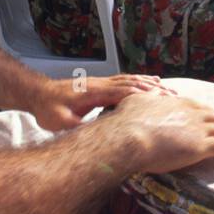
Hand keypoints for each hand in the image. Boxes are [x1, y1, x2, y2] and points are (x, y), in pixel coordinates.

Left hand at [32, 73, 167, 131]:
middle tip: (175, 97)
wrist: (39, 94)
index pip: (124, 91)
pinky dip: (141, 81)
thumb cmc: (49, 109)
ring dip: (151, 84)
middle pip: (133, 83)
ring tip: (170, 90)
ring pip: (131, 80)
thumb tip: (94, 133)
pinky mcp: (101, 85)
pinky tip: (151, 82)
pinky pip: (125, 81)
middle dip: (155, 90)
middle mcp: (102, 84)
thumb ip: (78, 126)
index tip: (162, 100)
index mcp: (95, 92)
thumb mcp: (59, 122)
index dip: (144, 95)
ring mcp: (102, 82)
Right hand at [113, 91, 213, 174]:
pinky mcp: (199, 148)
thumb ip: (150, 96)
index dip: (209, 110)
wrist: (130, 136)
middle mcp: (191, 115)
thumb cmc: (129, 120)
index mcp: (178, 104)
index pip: (198, 107)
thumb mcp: (139, 99)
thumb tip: (154, 90)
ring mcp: (197, 131)